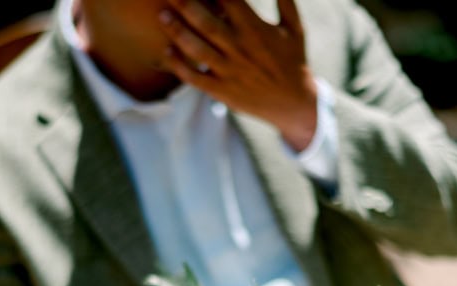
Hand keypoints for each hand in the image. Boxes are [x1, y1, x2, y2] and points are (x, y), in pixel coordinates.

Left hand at [157, 0, 317, 150]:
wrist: (294, 105)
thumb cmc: (293, 61)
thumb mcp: (294, 28)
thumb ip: (284, 0)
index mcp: (254, 29)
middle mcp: (240, 49)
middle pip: (206, 21)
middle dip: (185, 3)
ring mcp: (229, 72)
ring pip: (197, 50)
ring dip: (177, 32)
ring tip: (162, 15)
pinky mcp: (223, 92)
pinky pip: (196, 78)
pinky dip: (179, 66)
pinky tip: (167, 51)